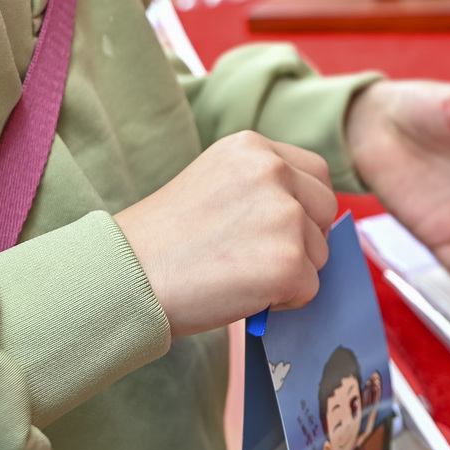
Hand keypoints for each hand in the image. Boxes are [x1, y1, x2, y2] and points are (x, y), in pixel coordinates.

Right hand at [115, 131, 336, 338]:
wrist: (124, 278)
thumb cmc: (162, 241)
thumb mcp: (214, 183)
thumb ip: (260, 186)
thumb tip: (306, 216)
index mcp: (252, 147)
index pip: (314, 173)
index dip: (301, 206)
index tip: (273, 229)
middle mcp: (273, 171)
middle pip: (325, 209)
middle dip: (303, 238)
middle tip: (258, 257)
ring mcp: (283, 216)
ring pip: (319, 251)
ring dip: (290, 271)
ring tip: (238, 274)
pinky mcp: (287, 262)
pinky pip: (309, 289)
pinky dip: (283, 301)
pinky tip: (242, 294)